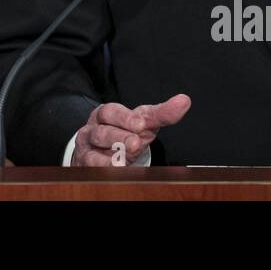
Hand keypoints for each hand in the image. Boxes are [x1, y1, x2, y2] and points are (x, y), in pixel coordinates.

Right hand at [72, 94, 190, 166]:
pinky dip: (104, 167)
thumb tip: (184, 101)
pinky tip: (117, 168)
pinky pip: (92, 165)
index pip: (112, 111)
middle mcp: (94, 127)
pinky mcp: (86, 163)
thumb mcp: (143, 122)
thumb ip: (162, 114)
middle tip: (136, 142)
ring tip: (126, 159)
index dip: (125, 117)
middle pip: (102, 130)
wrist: (101, 150)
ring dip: (112, 153)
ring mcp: (88, 146)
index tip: (141, 124)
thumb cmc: (124, 132)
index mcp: (107, 113)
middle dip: (120, 136)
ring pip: (95, 147)